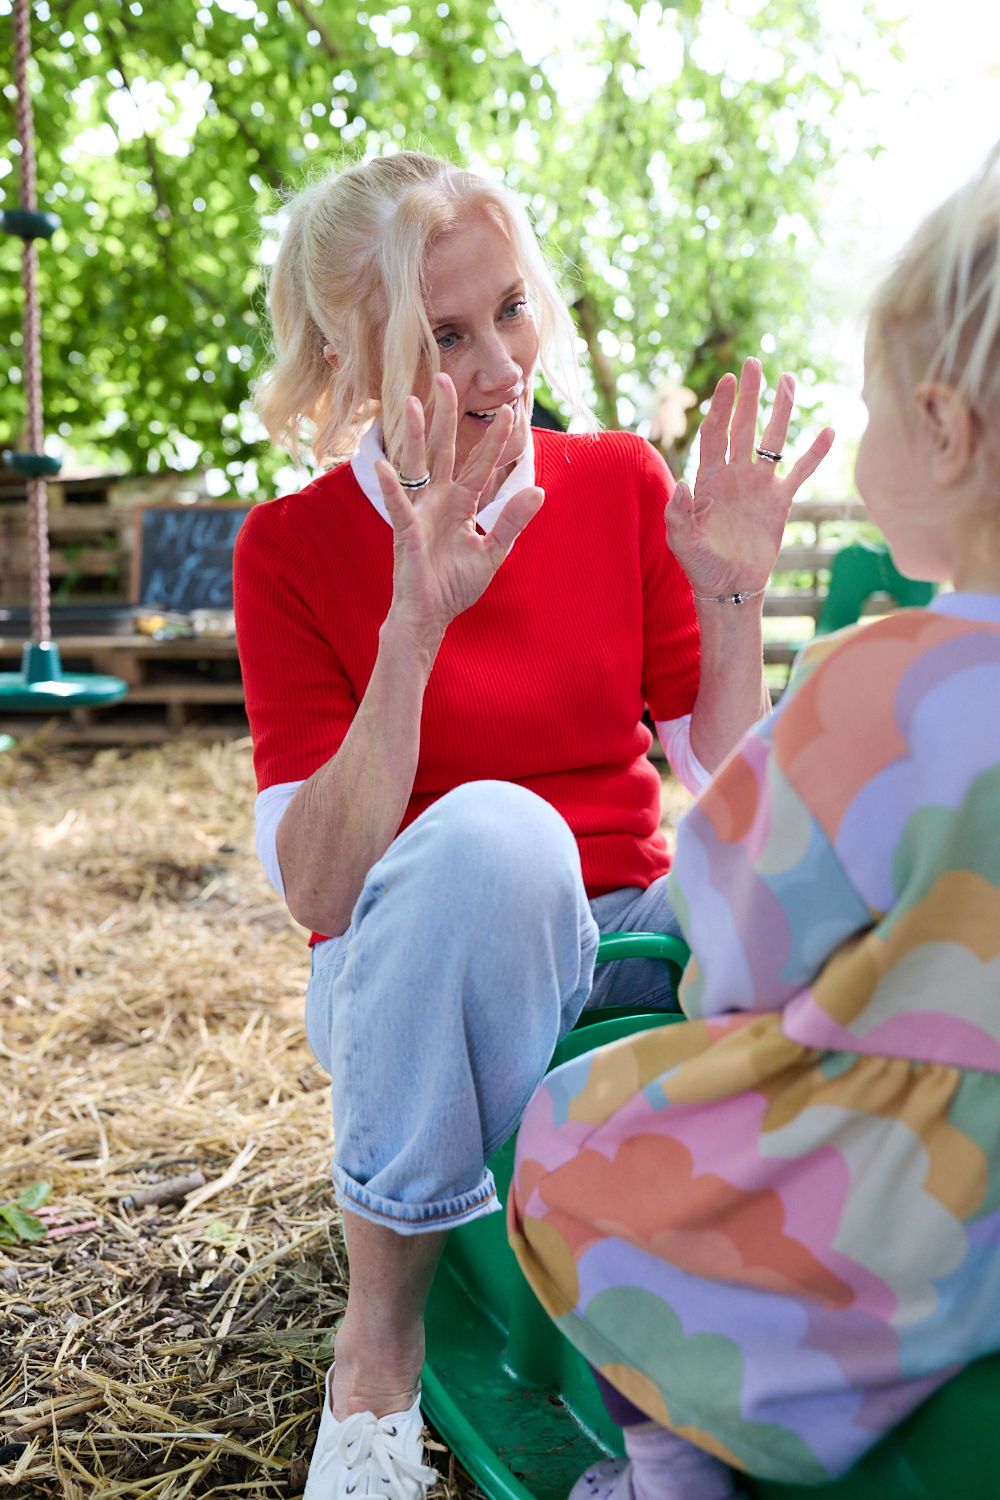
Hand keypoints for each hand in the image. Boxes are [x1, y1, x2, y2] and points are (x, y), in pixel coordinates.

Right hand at [375, 373, 543, 646]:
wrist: (430, 615)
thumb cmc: (455, 586)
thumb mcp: (493, 552)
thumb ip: (511, 521)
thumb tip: (537, 490)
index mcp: (461, 505)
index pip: (481, 465)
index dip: (494, 439)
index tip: (510, 409)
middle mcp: (439, 501)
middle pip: (444, 450)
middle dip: (446, 415)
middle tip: (446, 378)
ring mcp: (420, 513)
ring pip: (417, 465)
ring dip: (412, 434)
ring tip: (408, 400)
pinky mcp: (407, 532)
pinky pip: (399, 506)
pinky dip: (391, 487)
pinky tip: (385, 467)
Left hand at [666, 357, 834, 598]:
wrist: (729, 587)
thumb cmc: (700, 565)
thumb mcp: (682, 540)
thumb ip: (678, 512)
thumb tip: (681, 482)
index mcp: (708, 479)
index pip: (715, 434)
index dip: (720, 407)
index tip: (728, 381)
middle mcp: (734, 475)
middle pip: (743, 427)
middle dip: (748, 396)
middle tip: (753, 363)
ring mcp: (759, 486)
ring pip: (772, 441)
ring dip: (780, 412)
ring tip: (788, 380)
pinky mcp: (780, 502)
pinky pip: (800, 472)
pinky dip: (814, 453)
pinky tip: (828, 430)